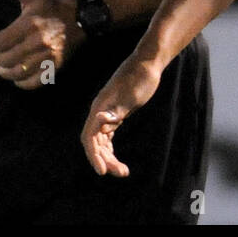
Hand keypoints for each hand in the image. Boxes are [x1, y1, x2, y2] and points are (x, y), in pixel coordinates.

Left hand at [0, 0, 83, 88]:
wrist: (81, 18)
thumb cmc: (53, 6)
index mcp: (29, 24)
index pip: (0, 41)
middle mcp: (37, 42)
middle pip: (7, 59)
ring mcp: (48, 56)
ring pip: (18, 73)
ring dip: (6, 72)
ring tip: (3, 67)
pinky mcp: (55, 66)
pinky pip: (33, 82)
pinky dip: (21, 83)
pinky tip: (18, 77)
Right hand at [82, 58, 162, 176]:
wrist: (148, 63)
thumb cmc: (140, 79)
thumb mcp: (130, 96)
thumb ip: (116, 111)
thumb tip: (98, 119)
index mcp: (100, 107)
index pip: (90, 137)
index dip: (93, 156)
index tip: (102, 171)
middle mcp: (99, 111)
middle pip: (95, 143)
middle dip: (105, 160)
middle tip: (122, 173)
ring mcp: (106, 113)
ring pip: (101, 141)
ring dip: (109, 157)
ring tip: (123, 171)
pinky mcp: (115, 113)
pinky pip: (107, 136)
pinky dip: (110, 149)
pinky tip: (116, 159)